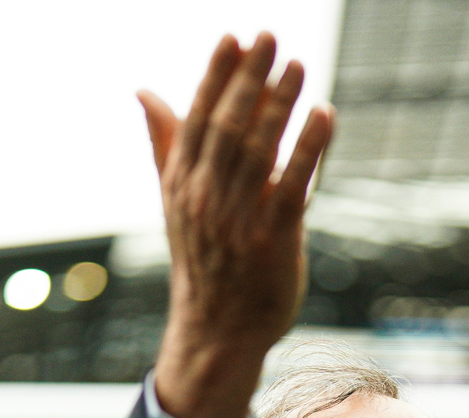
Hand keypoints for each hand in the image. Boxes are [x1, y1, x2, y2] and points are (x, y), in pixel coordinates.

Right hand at [139, 34, 333, 417]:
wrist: (219, 331)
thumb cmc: (205, 261)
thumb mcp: (176, 202)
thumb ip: (165, 143)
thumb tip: (144, 91)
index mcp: (181, 184)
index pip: (197, 118)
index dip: (215, 76)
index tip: (233, 38)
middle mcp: (205, 198)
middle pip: (227, 127)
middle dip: (249, 79)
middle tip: (270, 36)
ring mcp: (238, 220)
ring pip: (258, 151)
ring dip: (280, 105)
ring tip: (297, 65)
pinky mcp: (272, 240)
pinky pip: (292, 186)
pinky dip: (308, 149)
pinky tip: (324, 114)